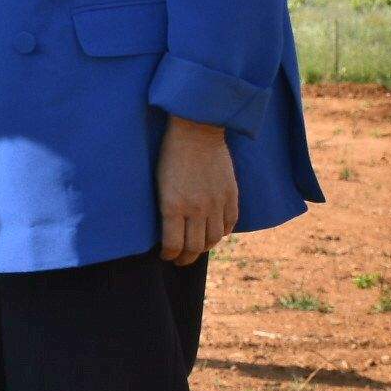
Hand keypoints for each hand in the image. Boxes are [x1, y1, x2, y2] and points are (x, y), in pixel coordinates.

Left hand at [156, 117, 237, 263]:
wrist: (197, 131)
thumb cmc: (170, 154)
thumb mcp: (159, 183)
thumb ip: (166, 208)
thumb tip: (167, 229)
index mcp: (173, 206)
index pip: (173, 245)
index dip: (169, 255)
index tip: (165, 256)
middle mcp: (196, 209)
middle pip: (194, 247)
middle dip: (185, 258)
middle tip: (180, 259)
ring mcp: (216, 203)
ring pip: (214, 239)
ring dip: (204, 248)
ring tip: (197, 248)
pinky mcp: (231, 195)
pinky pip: (230, 224)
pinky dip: (222, 233)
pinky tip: (214, 233)